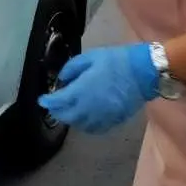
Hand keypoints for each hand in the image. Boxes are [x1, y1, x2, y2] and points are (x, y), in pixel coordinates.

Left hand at [37, 44, 159, 133]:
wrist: (142, 72)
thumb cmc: (115, 61)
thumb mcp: (90, 57)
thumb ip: (72, 68)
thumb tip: (62, 79)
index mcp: (81, 91)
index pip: (58, 102)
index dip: (48, 102)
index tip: (42, 100)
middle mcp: (88, 108)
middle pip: (67, 117)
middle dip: (57, 112)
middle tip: (54, 106)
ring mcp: (101, 117)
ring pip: (80, 125)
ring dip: (71, 119)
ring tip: (68, 112)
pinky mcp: (113, 121)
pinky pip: (95, 128)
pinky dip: (86, 125)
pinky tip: (85, 119)